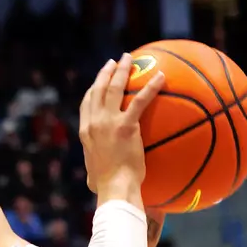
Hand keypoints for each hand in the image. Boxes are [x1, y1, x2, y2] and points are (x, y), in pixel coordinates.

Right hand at [78, 53, 162, 197]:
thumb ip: (93, 170)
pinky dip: (150, 87)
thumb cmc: (106, 187)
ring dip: (122, 70)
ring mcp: (108, 122)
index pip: (87, 103)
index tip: (99, 79)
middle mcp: (94, 122)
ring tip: (129, 58)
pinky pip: (140, 101)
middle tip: (114, 62)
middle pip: (99, 89)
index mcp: (85, 132)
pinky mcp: (126, 126)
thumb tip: (93, 179)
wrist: (114, 188)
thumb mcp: (92, 176)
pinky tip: (161, 77)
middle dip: (106, 72)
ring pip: (115, 88)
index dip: (94, 88)